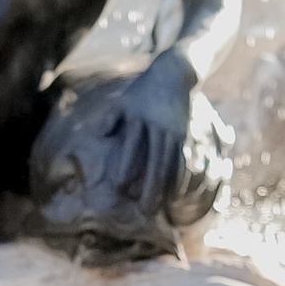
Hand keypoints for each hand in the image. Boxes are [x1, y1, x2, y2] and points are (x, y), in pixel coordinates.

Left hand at [41, 51, 191, 213]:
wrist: (172, 74)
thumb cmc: (142, 91)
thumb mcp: (123, 101)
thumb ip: (110, 120)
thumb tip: (98, 137)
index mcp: (138, 119)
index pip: (131, 147)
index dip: (125, 167)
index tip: (118, 187)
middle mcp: (158, 127)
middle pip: (155, 162)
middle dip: (149, 187)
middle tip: (143, 211)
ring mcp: (174, 132)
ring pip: (172, 165)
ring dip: (166, 189)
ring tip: (161, 209)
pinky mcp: (186, 135)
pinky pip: (185, 161)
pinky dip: (182, 179)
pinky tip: (178, 196)